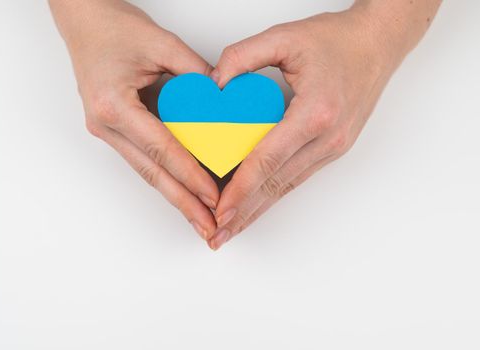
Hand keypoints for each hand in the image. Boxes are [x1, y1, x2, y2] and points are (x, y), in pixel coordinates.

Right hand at [49, 0, 218, 239]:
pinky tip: (183, 189)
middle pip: (151, 173)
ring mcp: (106, 129)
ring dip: (174, 195)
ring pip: (146, 171)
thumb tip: (224, 105)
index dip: (190, 175)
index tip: (214, 195)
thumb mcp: (162, 43)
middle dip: (183, 203)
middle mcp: (105, 124)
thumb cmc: (114, 26)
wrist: (83, 19)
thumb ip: (196, 74)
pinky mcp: (114, 128)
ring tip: (198, 217)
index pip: (161, 148)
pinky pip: (143, 158)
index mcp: (113, 104)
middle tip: (207, 227)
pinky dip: (166, 175)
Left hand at [208, 2, 440, 249]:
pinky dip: (274, 193)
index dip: (240, 190)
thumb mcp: (284, 37)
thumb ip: (242, 56)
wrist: (378, 43)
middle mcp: (328, 137)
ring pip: (287, 186)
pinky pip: (297, 177)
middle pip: (277, 184)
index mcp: (315, 113)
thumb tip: (213, 85)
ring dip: (258, 210)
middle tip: (218, 235)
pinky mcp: (333, 148)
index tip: (220, 211)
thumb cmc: (337, 40)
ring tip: (233, 229)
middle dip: (245, 213)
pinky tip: (258, 204)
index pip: (268, 160)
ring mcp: (333, 147)